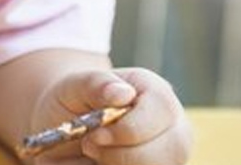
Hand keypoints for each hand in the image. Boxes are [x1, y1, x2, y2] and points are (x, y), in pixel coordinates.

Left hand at [29, 67, 191, 164]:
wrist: (67, 127)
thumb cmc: (73, 102)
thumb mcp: (76, 86)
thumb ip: (96, 84)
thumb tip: (123, 93)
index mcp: (156, 92)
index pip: (162, 111)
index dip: (128, 130)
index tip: (95, 136)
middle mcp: (173, 125)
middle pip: (170, 150)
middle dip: (122, 156)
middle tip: (89, 147)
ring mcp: (171, 154)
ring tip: (95, 154)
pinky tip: (102, 162)